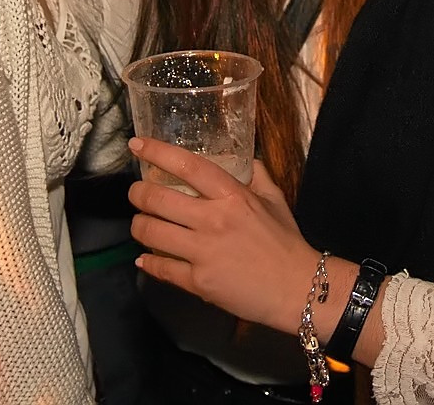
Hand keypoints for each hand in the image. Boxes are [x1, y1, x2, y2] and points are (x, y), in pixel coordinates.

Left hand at [127, 137, 316, 334]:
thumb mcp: (275, 200)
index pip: (188, 166)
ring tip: (141, 223)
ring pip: (152, 232)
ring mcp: (203, 252)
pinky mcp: (198, 282)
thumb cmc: (286, 241)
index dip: (158, 152)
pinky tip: (145, 257)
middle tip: (136, 192)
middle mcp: (214, 220)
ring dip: (139, 225)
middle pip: (158, 199)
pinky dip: (148, 261)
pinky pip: (161, 268)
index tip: (138, 145)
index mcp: (233, 196)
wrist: (297, 288)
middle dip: (138, 193)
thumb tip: (242, 157)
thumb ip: (257, 175)